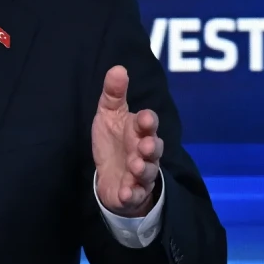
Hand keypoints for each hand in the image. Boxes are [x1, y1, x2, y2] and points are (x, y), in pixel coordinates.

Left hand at [92, 65, 162, 217]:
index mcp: (139, 130)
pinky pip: (135, 195)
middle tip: (145, 146)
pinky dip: (131, 194)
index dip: (148, 122)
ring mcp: (140, 174)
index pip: (148, 124)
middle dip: (151, 147)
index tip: (145, 119)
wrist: (110, 174)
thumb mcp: (109, 114)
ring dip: (143, 169)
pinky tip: (126, 193)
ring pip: (148, 172)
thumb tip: (117, 68)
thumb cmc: (114, 140)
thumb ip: (114, 93)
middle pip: (154, 149)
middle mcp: (144, 152)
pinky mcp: (131, 192)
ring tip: (135, 166)